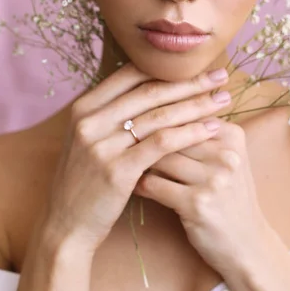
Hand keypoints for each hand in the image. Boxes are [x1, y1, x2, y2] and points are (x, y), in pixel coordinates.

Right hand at [42, 62, 231, 254]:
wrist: (66, 225)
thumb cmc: (86, 181)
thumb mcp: (89, 139)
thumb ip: (113, 114)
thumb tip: (153, 89)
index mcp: (84, 107)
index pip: (131, 75)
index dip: (168, 69)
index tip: (199, 65)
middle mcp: (90, 120)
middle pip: (149, 91)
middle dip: (190, 82)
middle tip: (221, 75)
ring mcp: (101, 144)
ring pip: (159, 116)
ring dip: (196, 105)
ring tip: (223, 100)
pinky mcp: (116, 170)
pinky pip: (161, 144)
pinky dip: (190, 133)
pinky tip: (211, 129)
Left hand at [133, 119, 269, 276]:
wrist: (247, 244)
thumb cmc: (230, 198)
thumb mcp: (227, 161)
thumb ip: (202, 134)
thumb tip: (158, 109)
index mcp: (233, 136)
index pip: (186, 113)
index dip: (159, 118)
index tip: (137, 121)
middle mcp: (226, 154)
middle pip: (171, 133)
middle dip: (146, 139)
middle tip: (123, 141)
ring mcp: (213, 179)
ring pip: (159, 157)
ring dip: (139, 161)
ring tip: (125, 162)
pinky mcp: (196, 203)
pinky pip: (153, 184)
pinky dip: (139, 184)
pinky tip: (131, 185)